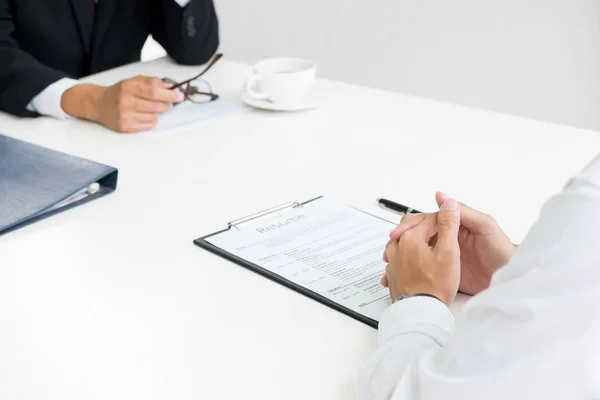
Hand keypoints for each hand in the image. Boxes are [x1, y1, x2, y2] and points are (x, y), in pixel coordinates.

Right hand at [61, 76, 183, 132]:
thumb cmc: (119, 92)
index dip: (170, 94)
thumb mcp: (133, 81)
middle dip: (167, 104)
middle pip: (157, 106)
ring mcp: (126, 116)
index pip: (154, 91)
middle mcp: (126, 102)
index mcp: (129, 87)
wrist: (99, 104)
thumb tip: (171, 87)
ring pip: (155, 117)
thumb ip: (152, 82)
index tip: (179, 96)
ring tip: (149, 108)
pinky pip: (149, 125)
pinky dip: (151, 120)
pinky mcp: (126, 127)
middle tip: (167, 102)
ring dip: (158, 113)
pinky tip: (143, 115)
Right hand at [383, 192, 515, 294]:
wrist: (512, 280)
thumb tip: (443, 197)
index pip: (426, 221)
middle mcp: (447, 239)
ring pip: (417, 252)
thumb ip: (464, 212)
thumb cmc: (502, 251)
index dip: (411, 226)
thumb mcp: (485, 226)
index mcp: (454, 226)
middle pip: (417, 235)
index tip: (399, 233)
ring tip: (389, 263)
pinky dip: (410, 273)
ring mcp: (444, 256)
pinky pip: (424, 270)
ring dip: (401, 256)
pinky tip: (400, 277)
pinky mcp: (445, 273)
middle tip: (389, 249)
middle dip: (401, 240)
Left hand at [384, 197, 460, 305]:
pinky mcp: (393, 273)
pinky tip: (421, 265)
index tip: (457, 229)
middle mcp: (397, 246)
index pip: (431, 220)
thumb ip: (448, 225)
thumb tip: (448, 203)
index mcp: (410, 237)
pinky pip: (401, 258)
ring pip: (406, 242)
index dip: (447, 222)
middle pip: (415, 229)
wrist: (421, 312)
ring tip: (433, 252)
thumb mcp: (449, 251)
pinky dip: (410, 257)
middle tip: (445, 239)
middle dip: (430, 231)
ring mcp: (393, 260)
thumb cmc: (435, 285)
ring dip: (419, 243)